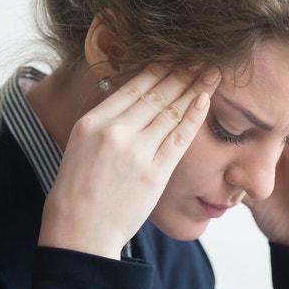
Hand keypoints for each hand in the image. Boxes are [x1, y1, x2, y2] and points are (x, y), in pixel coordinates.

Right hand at [39, 65, 219, 258]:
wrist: (80, 232)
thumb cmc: (79, 193)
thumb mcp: (81, 147)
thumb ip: (105, 125)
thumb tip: (131, 105)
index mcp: (92, 122)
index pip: (132, 87)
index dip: (158, 68)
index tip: (174, 56)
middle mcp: (114, 131)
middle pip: (155, 94)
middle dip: (181, 72)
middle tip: (199, 57)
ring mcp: (136, 151)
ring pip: (170, 111)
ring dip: (193, 88)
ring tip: (209, 73)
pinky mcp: (155, 172)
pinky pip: (180, 137)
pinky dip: (194, 116)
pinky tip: (204, 99)